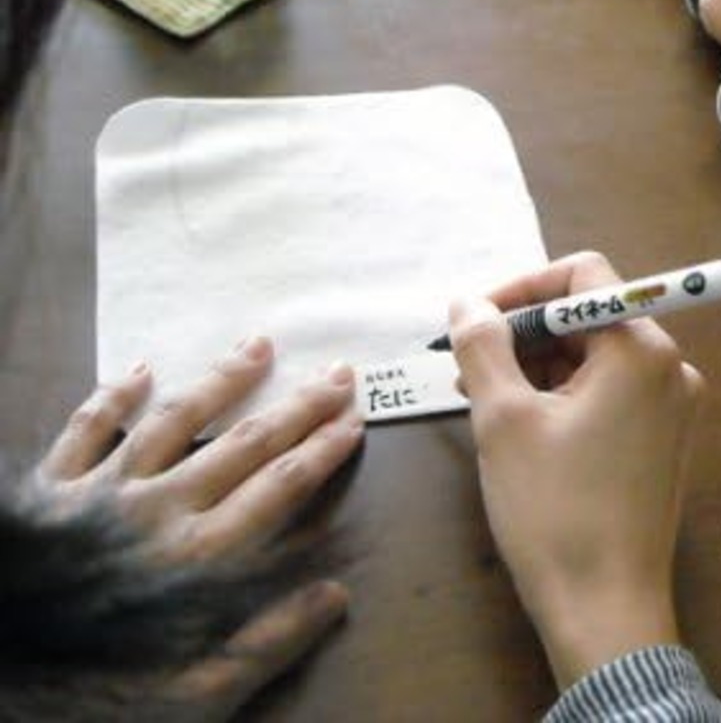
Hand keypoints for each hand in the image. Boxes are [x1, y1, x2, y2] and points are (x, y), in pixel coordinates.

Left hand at [34, 336, 363, 718]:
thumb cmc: (97, 695)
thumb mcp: (195, 696)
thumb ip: (266, 644)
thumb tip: (333, 595)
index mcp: (200, 556)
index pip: (280, 487)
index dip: (322, 451)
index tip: (354, 421)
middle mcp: (160, 509)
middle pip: (243, 444)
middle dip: (297, 408)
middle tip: (335, 374)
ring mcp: (103, 492)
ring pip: (175, 421)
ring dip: (222, 382)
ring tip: (257, 347)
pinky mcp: (51, 490)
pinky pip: (87, 430)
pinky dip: (114, 399)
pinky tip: (141, 371)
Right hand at [450, 252, 705, 689]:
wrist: (606, 610)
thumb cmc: (554, 511)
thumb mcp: (504, 420)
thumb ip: (484, 347)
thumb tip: (468, 303)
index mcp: (643, 349)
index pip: (583, 275)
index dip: (521, 288)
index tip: (473, 320)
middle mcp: (671, 368)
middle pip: (589, 318)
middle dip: (523, 336)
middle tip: (465, 370)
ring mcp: (673, 409)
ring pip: (596, 360)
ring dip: (538, 369)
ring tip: (482, 403)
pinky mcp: (664, 443)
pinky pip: (610, 396)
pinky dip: (564, 399)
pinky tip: (522, 429)